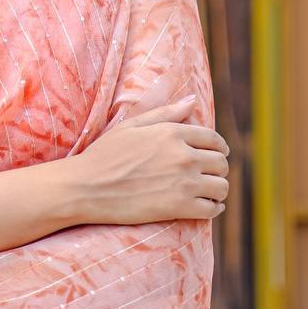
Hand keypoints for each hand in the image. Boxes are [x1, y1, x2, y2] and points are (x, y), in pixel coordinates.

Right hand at [64, 96, 230, 224]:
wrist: (86, 187)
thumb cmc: (104, 155)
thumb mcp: (132, 125)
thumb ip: (166, 113)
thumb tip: (194, 100)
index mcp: (173, 133)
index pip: (214, 139)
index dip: (219, 148)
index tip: (216, 155)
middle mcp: (183, 155)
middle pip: (221, 163)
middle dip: (217, 169)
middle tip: (209, 175)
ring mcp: (183, 182)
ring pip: (221, 187)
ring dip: (218, 190)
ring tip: (209, 192)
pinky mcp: (179, 207)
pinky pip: (212, 209)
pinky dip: (214, 209)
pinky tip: (208, 206)